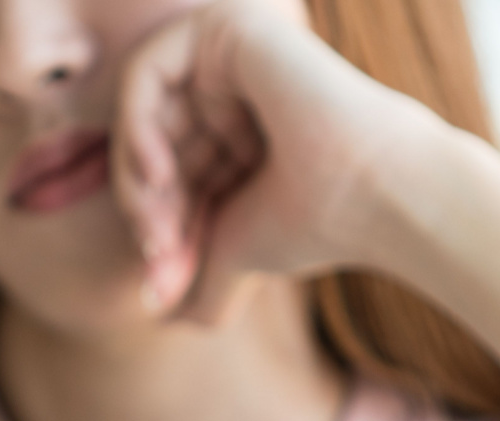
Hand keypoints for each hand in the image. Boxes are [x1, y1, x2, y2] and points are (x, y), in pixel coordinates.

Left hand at [111, 0, 431, 322]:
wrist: (368, 196)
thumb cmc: (309, 228)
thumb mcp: (230, 256)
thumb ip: (191, 281)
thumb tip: (155, 310)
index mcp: (231, 125)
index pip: (157, 167)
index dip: (150, 221)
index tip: (164, 269)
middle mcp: (227, 84)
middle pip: (143, 140)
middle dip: (141, 207)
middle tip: (160, 252)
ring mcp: (226, 52)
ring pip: (135, 113)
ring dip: (134, 180)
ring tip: (159, 226)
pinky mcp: (225, 29)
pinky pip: (142, 74)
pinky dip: (133, 131)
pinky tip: (154, 178)